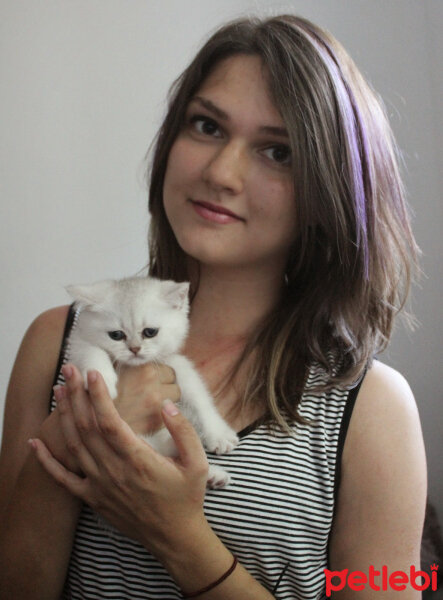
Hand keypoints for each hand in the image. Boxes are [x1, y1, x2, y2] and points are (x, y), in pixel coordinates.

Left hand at [29, 365, 209, 556]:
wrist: (175, 537)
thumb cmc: (186, 497)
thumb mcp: (197, 462)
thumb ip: (183, 430)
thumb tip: (166, 404)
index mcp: (138, 460)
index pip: (110, 421)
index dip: (99, 396)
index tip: (94, 373)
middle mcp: (114, 471)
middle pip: (87, 427)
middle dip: (77, 395)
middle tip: (70, 370)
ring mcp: (100, 486)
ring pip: (75, 445)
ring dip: (64, 416)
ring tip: (59, 391)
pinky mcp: (93, 498)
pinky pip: (63, 479)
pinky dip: (46, 461)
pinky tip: (34, 443)